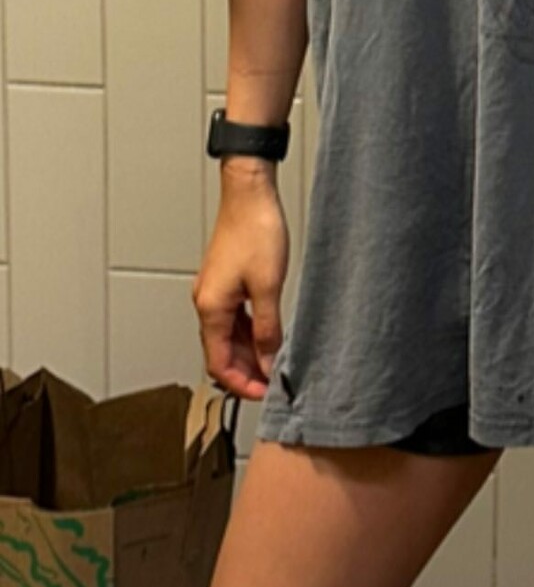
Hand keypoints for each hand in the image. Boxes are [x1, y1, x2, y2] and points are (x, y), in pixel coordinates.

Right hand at [192, 185, 289, 399]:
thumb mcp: (268, 287)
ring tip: (275, 360)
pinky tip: (268, 333)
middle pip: (220, 352)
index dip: (240, 384)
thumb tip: (269, 362)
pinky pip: (233, 317)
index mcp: (210, 307)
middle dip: (246, 370)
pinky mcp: (225, 280)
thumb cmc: (255, 230)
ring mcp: (214, 291)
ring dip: (248, 352)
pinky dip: (248, 331)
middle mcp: (206, 301)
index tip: (263, 393)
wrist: (249, 193)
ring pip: (227, 335)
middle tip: (273, 381)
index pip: (218, 364)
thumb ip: (268, 329)